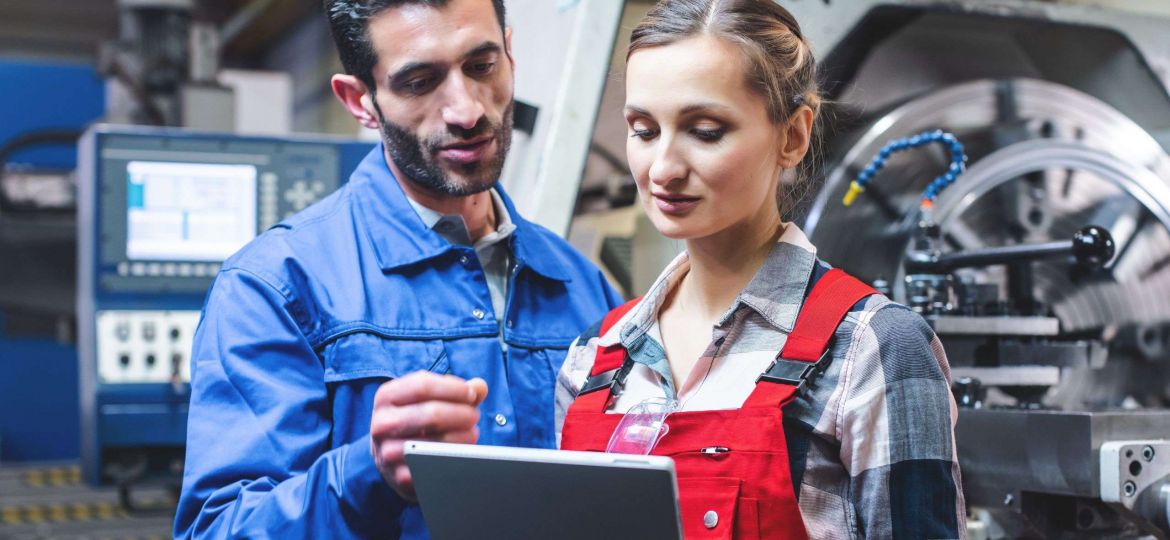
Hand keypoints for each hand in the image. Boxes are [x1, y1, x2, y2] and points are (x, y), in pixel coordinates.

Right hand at [369, 371, 488, 500]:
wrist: (390, 459)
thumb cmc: (415, 422)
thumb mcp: (426, 399)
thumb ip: (455, 390)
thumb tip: (479, 387)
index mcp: (386, 397)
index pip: (423, 385)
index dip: (453, 388)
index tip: (472, 394)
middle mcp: (381, 423)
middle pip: (431, 414)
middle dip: (462, 413)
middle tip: (474, 416)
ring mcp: (387, 451)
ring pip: (434, 442)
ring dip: (462, 436)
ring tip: (472, 433)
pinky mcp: (400, 476)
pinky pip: (433, 466)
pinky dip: (453, 458)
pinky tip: (462, 453)